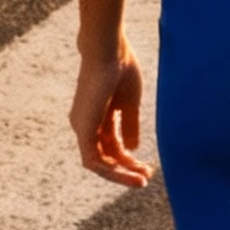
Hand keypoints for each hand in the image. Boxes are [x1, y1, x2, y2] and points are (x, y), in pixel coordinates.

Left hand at [70, 38, 152, 185]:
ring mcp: (81, 126)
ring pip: (98, 162)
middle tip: (147, 176)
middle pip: (105, 156)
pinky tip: (129, 174)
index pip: (111, 145)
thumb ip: (130, 126)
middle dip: (126, 169)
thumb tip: (132, 149)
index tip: (148, 167)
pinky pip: (93, 160)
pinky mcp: (82, 129)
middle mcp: (85, 123)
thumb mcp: (129, 103)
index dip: (129, 159)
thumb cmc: (121, 67)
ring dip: (120, 174)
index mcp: (97, 115)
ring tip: (142, 180)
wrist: (109, 49)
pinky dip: (110, 170)